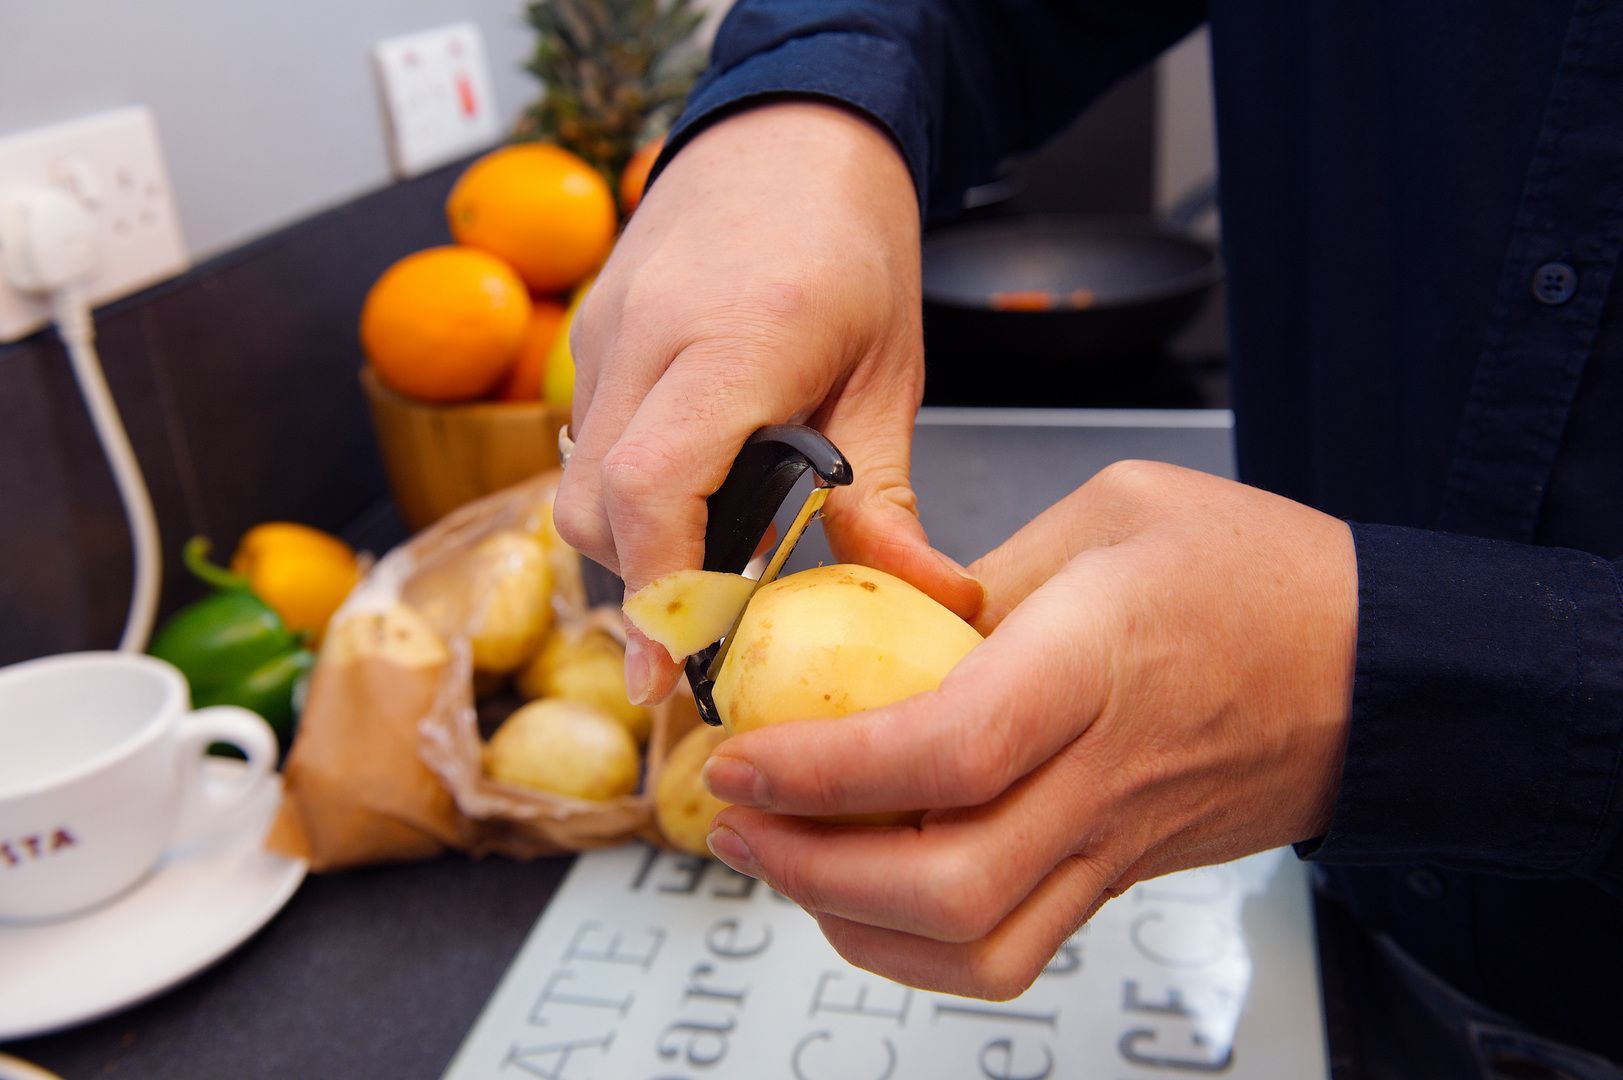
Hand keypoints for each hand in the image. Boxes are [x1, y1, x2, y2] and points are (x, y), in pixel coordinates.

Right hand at [553, 102, 983, 705]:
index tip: (684, 660)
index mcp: (742, 337)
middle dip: (641, 587)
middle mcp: (652, 333)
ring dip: (627, 546)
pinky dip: (622, 495)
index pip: (655, 483)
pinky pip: (586, 443)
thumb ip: (887, 498)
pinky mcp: (588, 335)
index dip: (663, 586)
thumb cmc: (851, 244)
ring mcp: (605, 330)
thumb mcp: (891, 374)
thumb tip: (926, 595)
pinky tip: (682, 506)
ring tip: (696, 578)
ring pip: (577, 482)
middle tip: (700, 641)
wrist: (789, 133)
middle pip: (595, 506)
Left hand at [701, 461, 1357, 998]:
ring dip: (854, 923)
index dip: (824, 769)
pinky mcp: (1117, 872)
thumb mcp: (1114, 511)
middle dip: (810, 870)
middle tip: (738, 821)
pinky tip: (865, 895)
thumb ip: (986, 570)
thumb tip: (876, 604)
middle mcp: (1101, 776)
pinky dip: (917, 944)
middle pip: (944, 883)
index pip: (946, 752)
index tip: (744, 755)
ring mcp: (1113, 841)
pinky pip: (1010, 947)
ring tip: (784, 863)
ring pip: (974, 945)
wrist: (1380, 669)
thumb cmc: (1260, 575)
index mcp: (1093, 665)